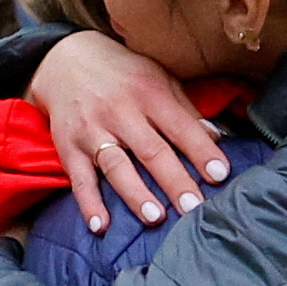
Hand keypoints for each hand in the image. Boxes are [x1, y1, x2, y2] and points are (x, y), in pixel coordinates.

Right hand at [27, 34, 231, 234]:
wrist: (66, 59)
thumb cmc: (124, 75)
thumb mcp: (158, 79)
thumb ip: (185, 111)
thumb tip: (215, 138)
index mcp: (149, 93)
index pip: (180, 126)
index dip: (201, 150)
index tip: (220, 174)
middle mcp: (120, 112)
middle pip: (151, 151)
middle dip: (174, 180)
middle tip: (194, 208)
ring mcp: (92, 130)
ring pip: (116, 166)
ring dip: (135, 194)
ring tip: (156, 218)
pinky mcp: (69, 147)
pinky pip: (80, 179)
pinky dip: (89, 203)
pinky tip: (101, 226)